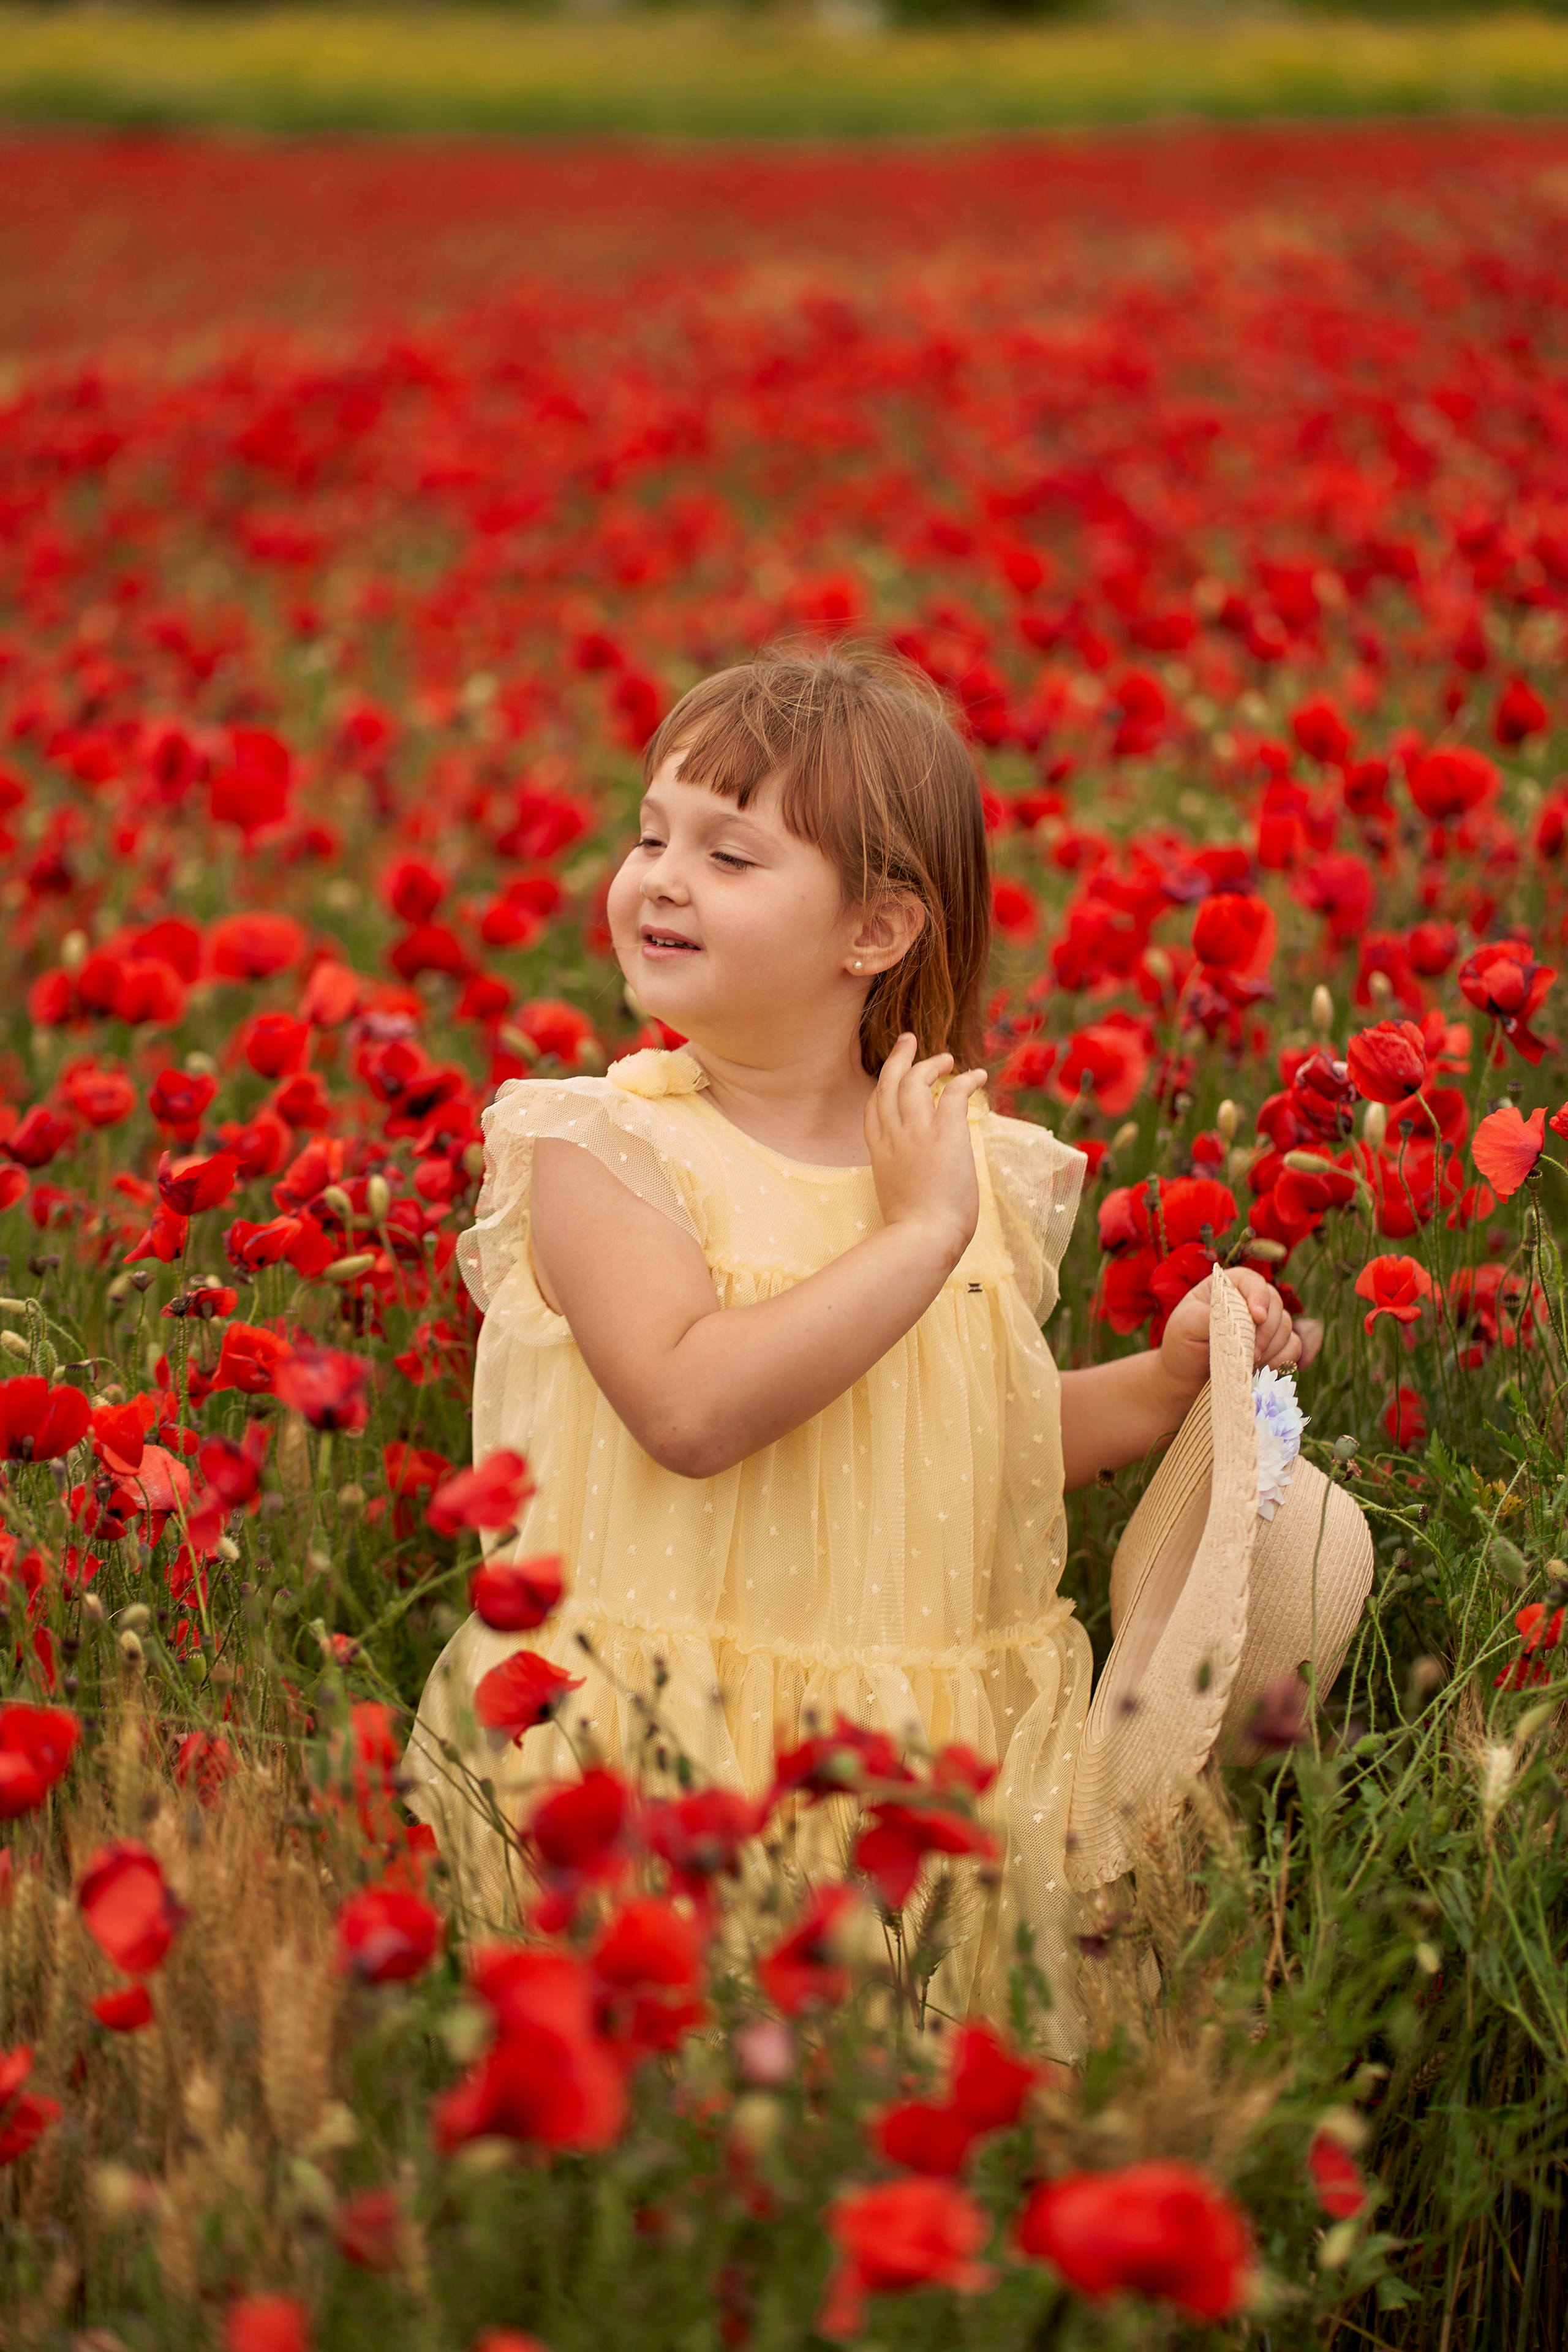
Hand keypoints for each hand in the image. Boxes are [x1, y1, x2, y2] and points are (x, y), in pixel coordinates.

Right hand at [865, 1034, 987, 1269]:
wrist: (921, 1238)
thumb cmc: (912, 1231)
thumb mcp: (897, 1196)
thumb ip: (904, 1177)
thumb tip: (920, 1178)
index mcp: (879, 1152)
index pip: (874, 1109)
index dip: (883, 1088)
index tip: (892, 1077)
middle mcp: (893, 1135)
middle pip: (888, 1083)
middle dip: (898, 1059)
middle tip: (908, 1041)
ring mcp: (917, 1132)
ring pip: (916, 1080)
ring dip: (931, 1063)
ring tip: (947, 1057)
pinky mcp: (946, 1133)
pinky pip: (954, 1093)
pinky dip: (966, 1079)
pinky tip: (978, 1076)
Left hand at [1157, 1266, 1322, 1418]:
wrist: (1186, 1378)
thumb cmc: (1183, 1345)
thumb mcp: (1186, 1325)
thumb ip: (1211, 1315)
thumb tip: (1240, 1316)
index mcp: (1226, 1287)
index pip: (1252, 1281)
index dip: (1259, 1296)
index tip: (1257, 1317)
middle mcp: (1249, 1301)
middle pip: (1276, 1305)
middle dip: (1264, 1332)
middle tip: (1249, 1353)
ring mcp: (1265, 1324)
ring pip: (1286, 1328)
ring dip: (1271, 1348)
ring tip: (1248, 1363)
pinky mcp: (1274, 1346)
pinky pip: (1292, 1347)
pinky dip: (1281, 1359)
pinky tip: (1262, 1369)